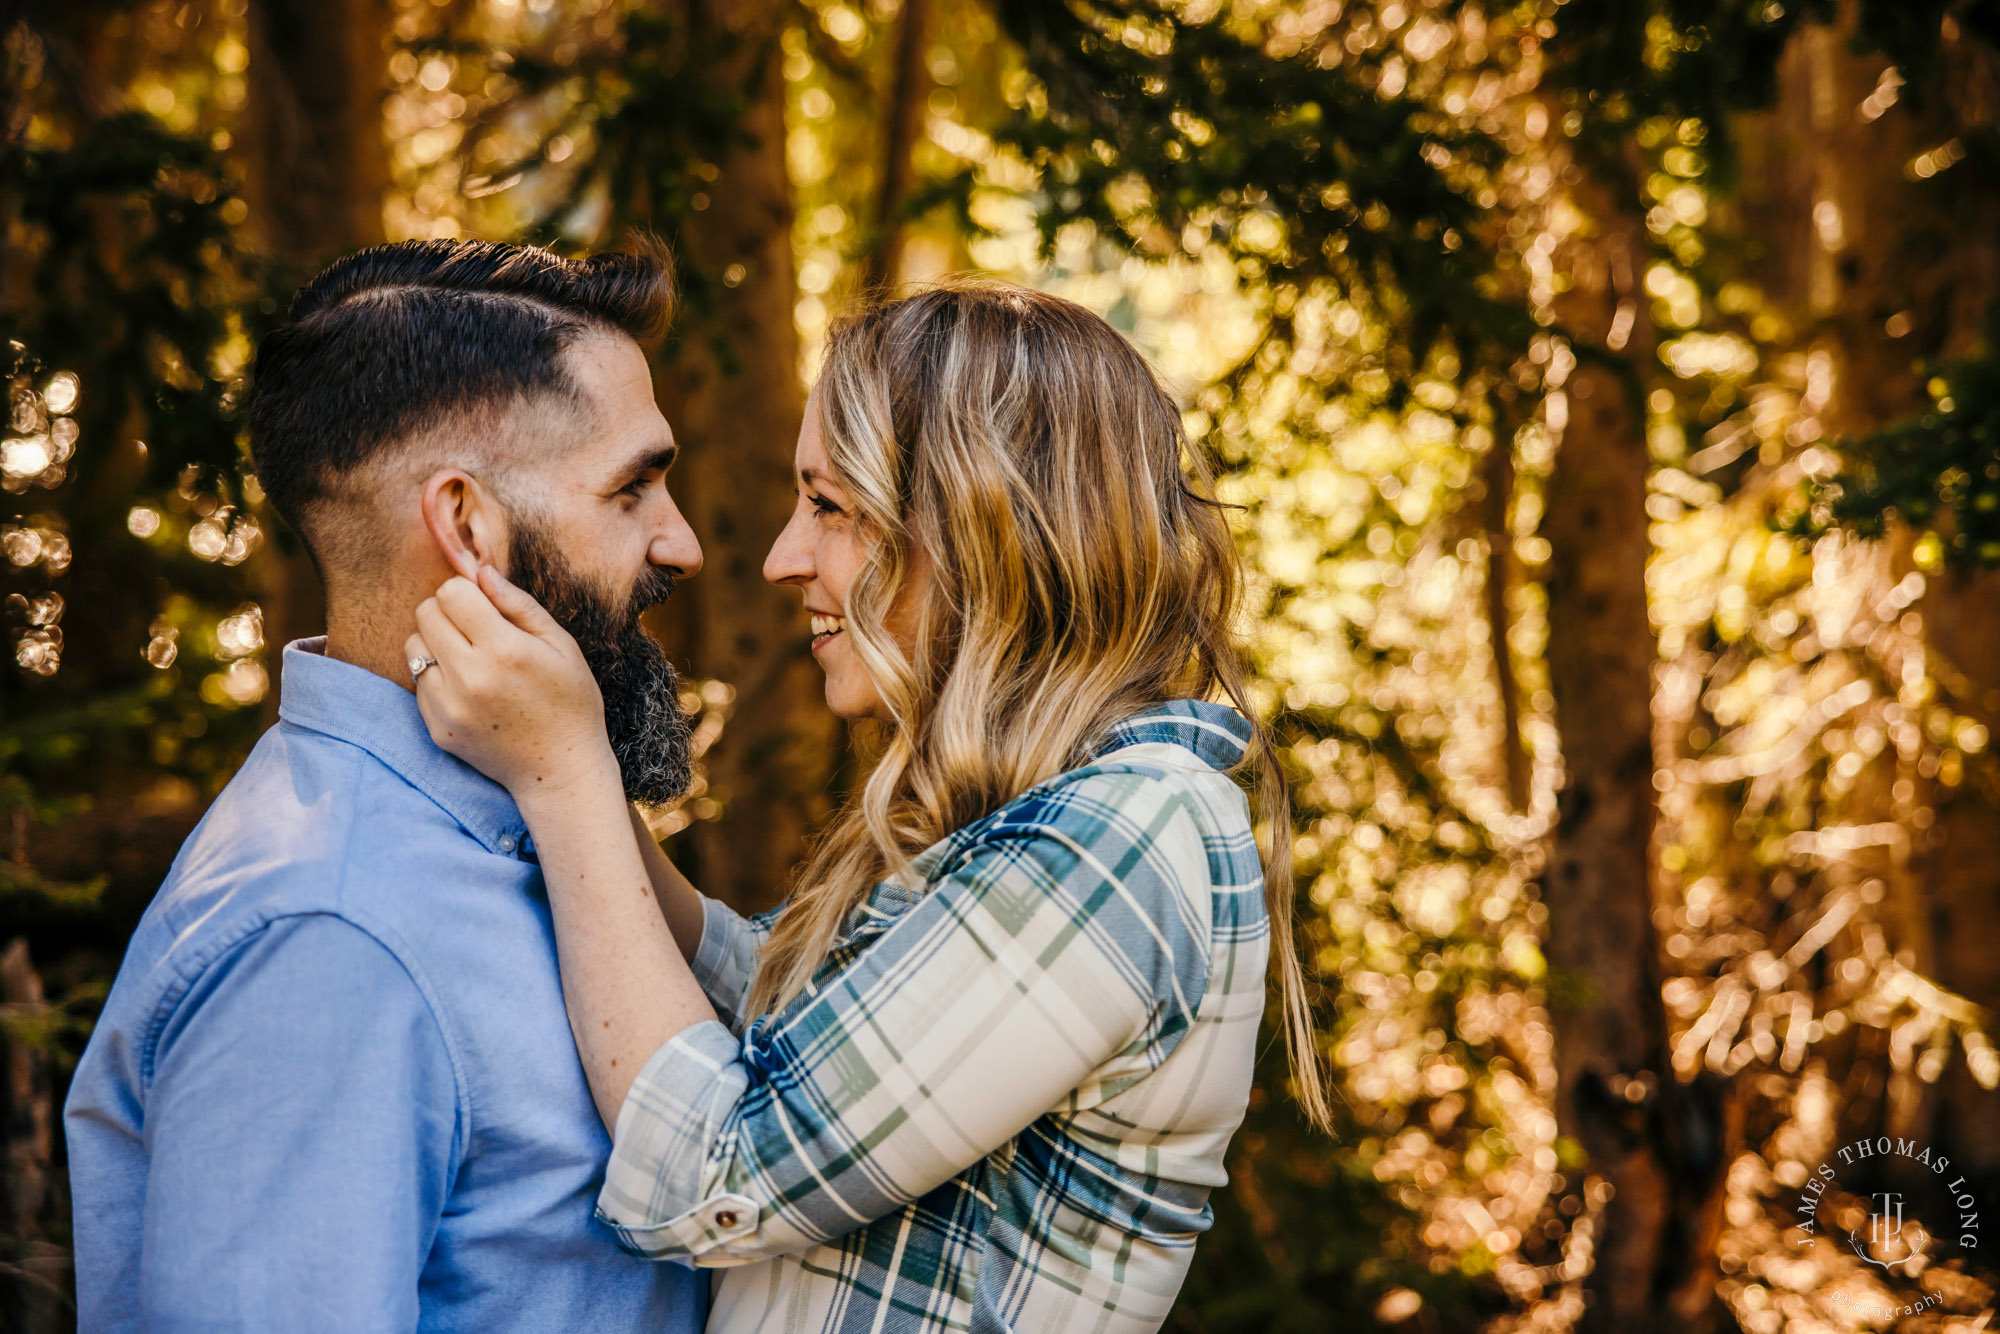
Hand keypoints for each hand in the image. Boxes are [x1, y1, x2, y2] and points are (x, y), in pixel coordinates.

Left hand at [405, 566, 616, 801]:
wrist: (562, 769)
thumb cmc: (570, 701)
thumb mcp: (561, 645)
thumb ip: (518, 604)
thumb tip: (480, 572)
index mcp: (504, 650)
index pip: (450, 592)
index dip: (467, 593)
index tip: (485, 608)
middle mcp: (469, 677)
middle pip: (425, 613)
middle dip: (448, 612)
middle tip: (475, 630)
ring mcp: (448, 707)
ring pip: (412, 645)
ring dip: (435, 643)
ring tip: (468, 659)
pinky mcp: (437, 729)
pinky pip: (417, 682)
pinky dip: (436, 677)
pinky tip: (468, 689)